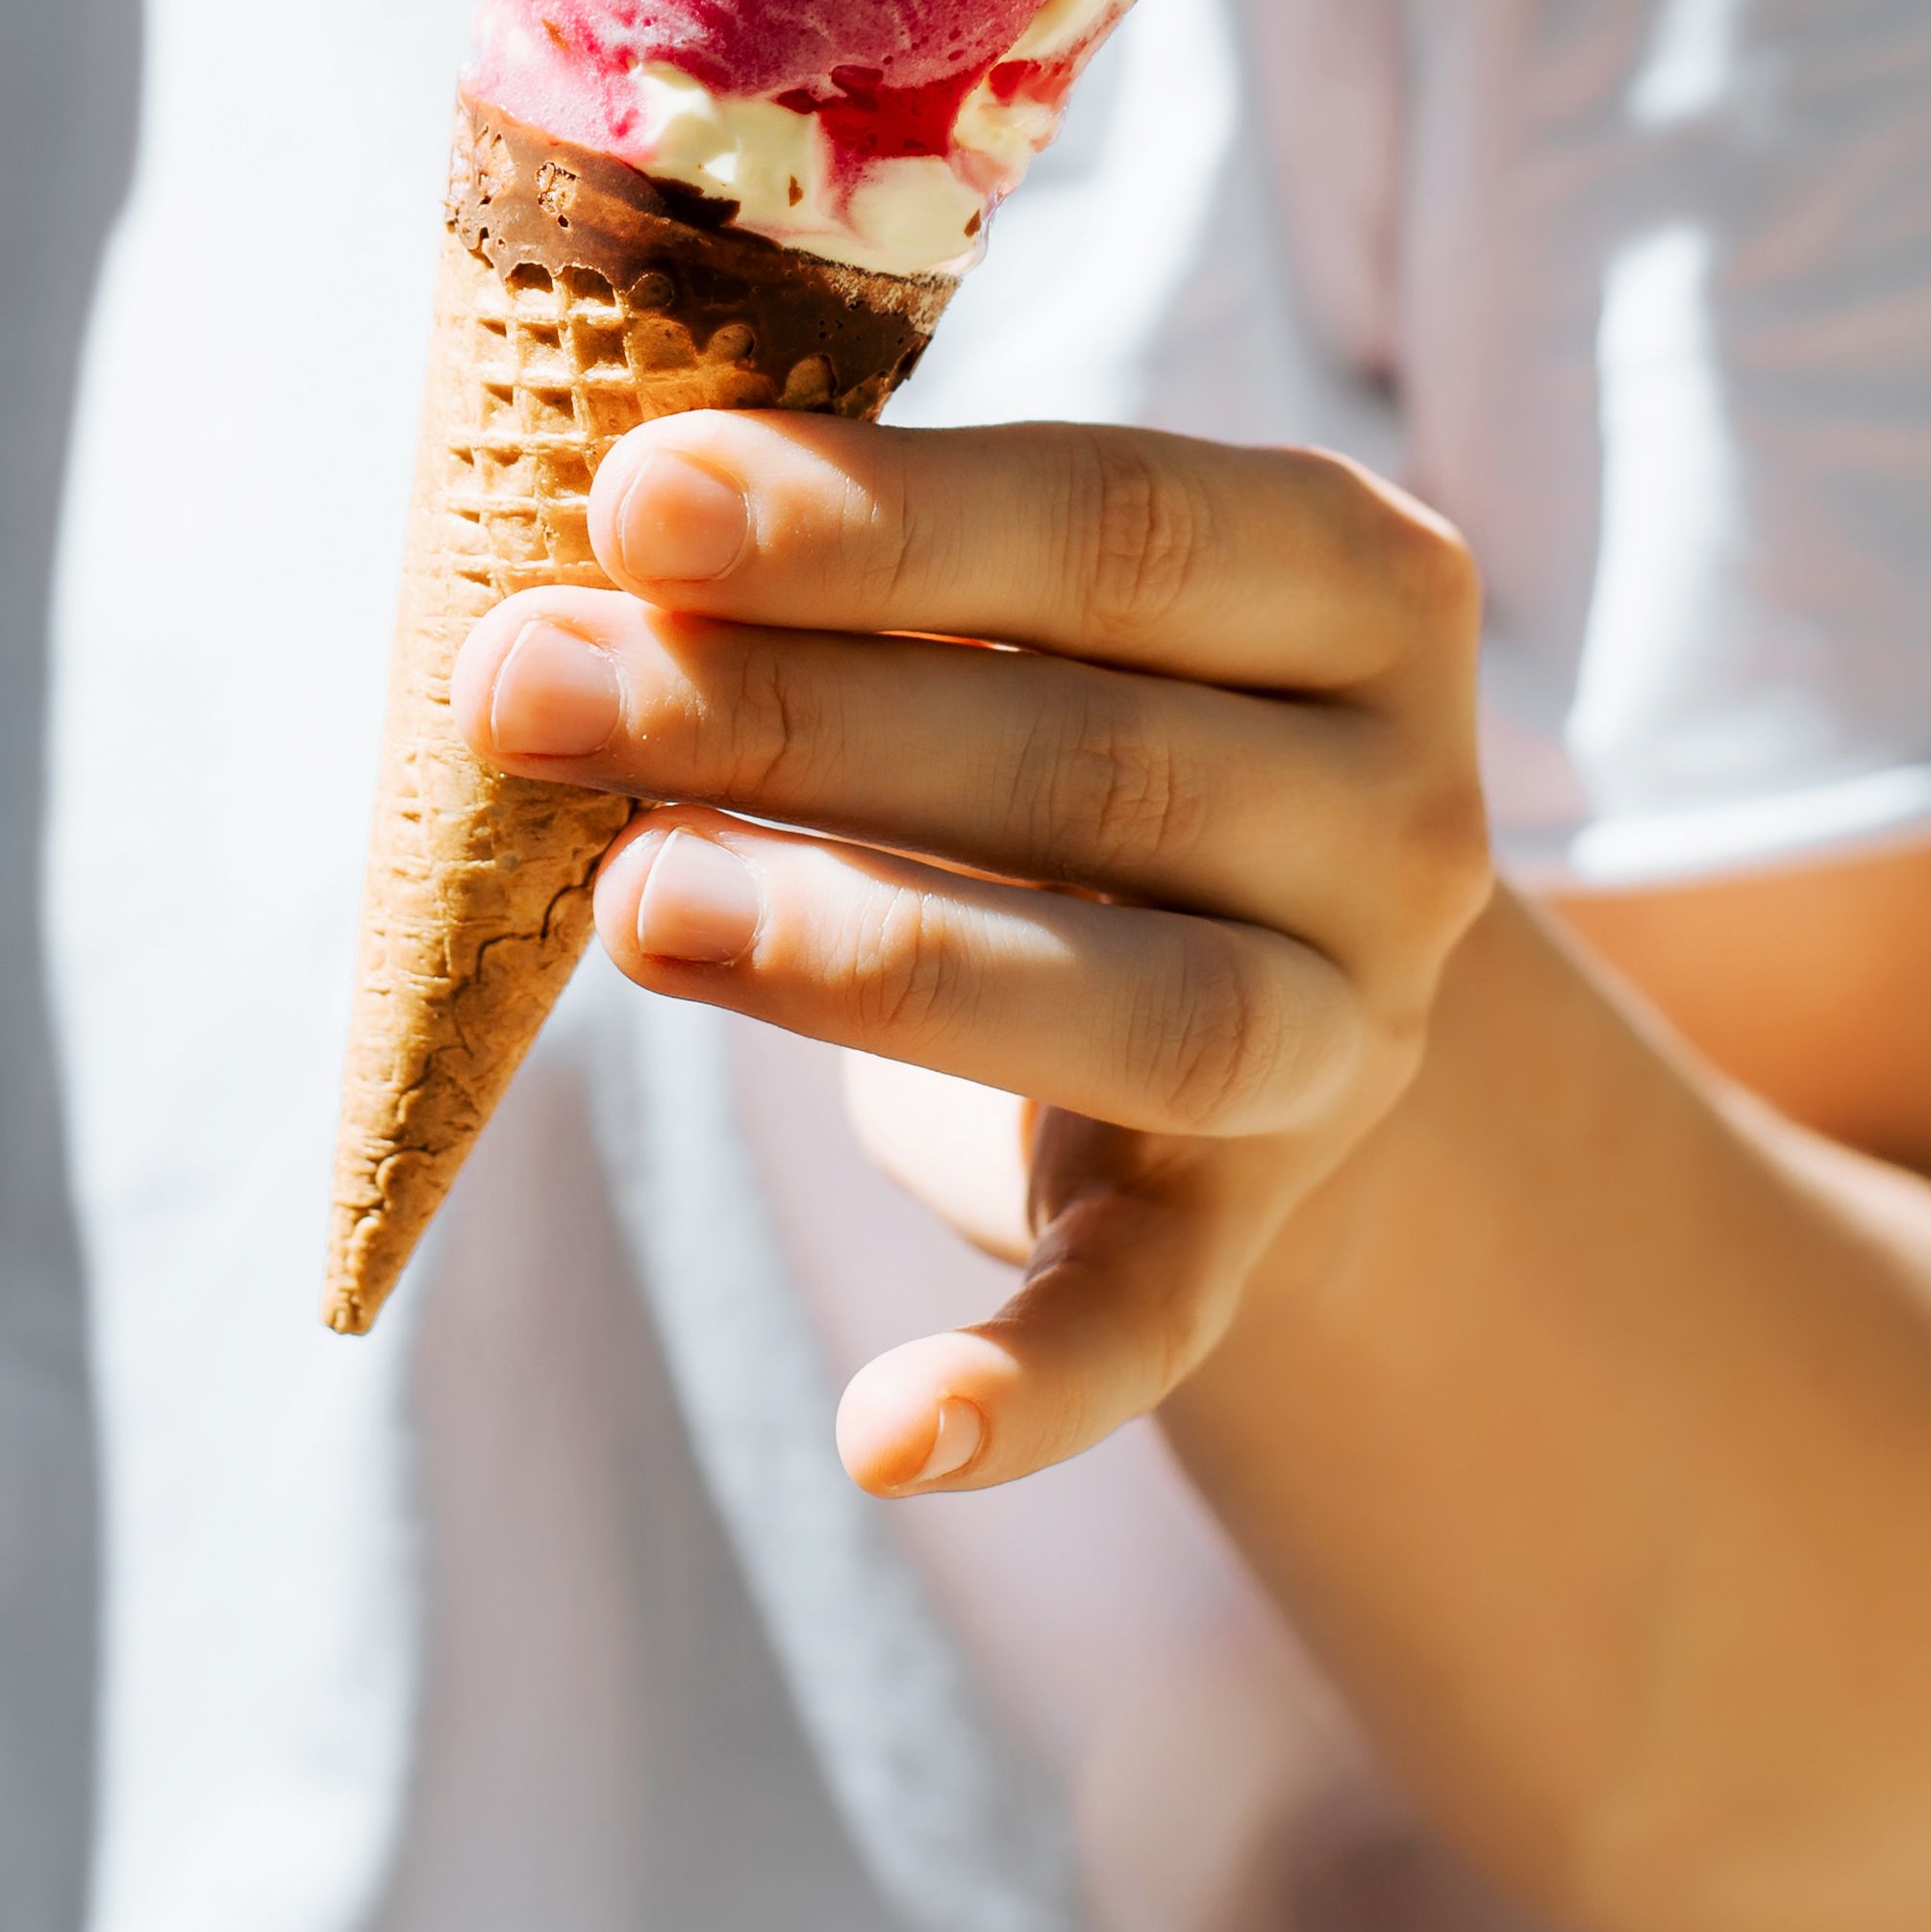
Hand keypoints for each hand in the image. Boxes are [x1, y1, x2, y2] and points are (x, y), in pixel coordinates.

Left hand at [446, 414, 1490, 1497]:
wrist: (1239, 949)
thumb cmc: (1050, 706)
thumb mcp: (1006, 602)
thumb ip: (848, 564)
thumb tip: (593, 535)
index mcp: (1349, 580)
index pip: (1120, 524)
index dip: (877, 518)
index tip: (638, 494)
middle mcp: (1400, 815)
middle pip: (1099, 765)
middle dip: (789, 721)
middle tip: (530, 687)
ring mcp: (1346, 1038)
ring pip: (1143, 1014)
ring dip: (869, 958)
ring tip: (630, 910)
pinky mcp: (1247, 1232)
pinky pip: (1154, 1323)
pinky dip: (1027, 1389)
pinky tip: (881, 1436)